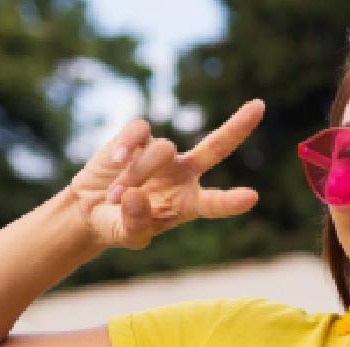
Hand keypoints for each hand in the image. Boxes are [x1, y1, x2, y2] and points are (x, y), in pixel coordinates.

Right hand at [68, 100, 264, 249]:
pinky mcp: (138, 137)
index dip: (232, 201)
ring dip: (138, 172)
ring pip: (162, 149)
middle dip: (237, 127)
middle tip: (259, 107)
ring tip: (116, 196)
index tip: (252, 197)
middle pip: (216, 147)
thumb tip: (136, 196)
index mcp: (189, 203)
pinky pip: (139, 131)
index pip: (215, 203)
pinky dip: (126, 146)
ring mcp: (163, 154)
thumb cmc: (117, 225)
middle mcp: (183, 174)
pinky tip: (116, 162)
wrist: (90, 208)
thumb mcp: (125, 236)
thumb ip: (133, 224)